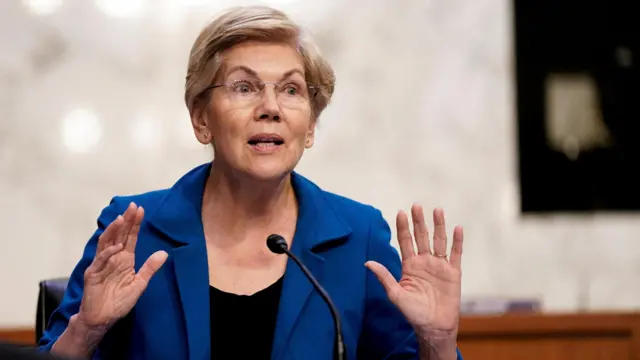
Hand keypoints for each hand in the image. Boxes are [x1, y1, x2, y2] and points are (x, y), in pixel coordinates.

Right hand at [78, 202, 167, 330]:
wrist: (102, 318)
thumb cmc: (119, 302)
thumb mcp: (139, 284)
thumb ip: (150, 268)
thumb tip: (165, 253)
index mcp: (125, 259)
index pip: (130, 238)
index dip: (135, 224)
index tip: (141, 210)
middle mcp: (113, 258)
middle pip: (119, 235)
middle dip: (126, 221)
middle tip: (132, 207)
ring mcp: (101, 264)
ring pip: (106, 243)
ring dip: (114, 231)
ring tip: (121, 219)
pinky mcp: (92, 274)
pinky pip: (100, 261)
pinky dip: (107, 253)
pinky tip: (116, 247)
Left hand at [366, 204, 462, 338]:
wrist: (434, 327)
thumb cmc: (413, 313)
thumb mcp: (396, 295)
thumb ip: (384, 277)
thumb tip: (367, 263)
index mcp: (410, 265)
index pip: (405, 242)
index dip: (403, 227)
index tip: (400, 212)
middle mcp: (424, 262)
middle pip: (421, 237)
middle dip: (419, 222)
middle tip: (416, 206)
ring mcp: (439, 266)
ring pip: (439, 241)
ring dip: (438, 226)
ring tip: (437, 210)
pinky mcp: (453, 273)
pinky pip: (456, 254)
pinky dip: (457, 241)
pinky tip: (458, 228)